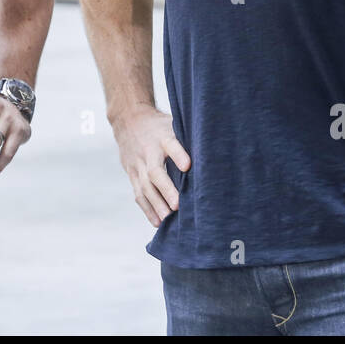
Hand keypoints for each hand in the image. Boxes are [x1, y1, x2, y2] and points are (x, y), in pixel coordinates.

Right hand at [112, 105, 190, 226]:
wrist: (128, 121)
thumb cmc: (160, 126)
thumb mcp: (173, 123)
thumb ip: (187, 139)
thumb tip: (216, 153)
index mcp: (162, 136)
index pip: (170, 144)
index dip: (179, 155)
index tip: (188, 166)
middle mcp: (148, 151)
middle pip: (155, 171)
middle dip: (166, 189)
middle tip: (177, 205)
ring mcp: (137, 164)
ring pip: (144, 186)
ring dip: (156, 204)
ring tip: (167, 219)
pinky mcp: (131, 174)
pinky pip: (138, 193)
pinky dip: (147, 209)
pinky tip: (157, 222)